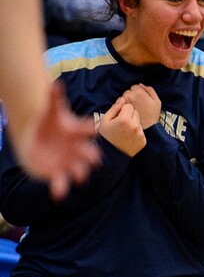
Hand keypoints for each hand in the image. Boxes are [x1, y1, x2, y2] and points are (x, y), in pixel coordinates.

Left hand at [12, 82, 99, 200]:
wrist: (37, 139)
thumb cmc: (48, 124)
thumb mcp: (50, 111)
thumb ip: (54, 99)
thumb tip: (55, 82)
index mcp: (78, 133)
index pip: (88, 130)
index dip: (91, 129)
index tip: (95, 129)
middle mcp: (78, 149)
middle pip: (89, 153)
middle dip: (92, 157)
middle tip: (94, 160)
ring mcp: (70, 162)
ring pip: (79, 170)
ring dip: (80, 174)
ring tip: (79, 178)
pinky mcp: (58, 173)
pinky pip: (61, 182)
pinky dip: (60, 188)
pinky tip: (57, 194)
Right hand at [97, 97, 145, 156]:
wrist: (111, 155)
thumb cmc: (106, 136)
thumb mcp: (105, 120)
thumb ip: (114, 108)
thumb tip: (123, 98)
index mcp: (124, 119)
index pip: (129, 106)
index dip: (123, 110)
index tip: (118, 116)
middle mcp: (134, 126)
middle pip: (135, 112)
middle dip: (129, 116)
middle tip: (121, 125)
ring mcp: (140, 134)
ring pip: (139, 122)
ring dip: (133, 124)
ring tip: (125, 131)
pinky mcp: (143, 140)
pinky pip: (141, 131)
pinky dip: (136, 132)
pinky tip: (129, 137)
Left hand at [121, 84, 160, 128]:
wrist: (147, 128)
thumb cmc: (152, 115)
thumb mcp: (157, 101)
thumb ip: (150, 90)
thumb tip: (141, 85)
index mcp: (139, 92)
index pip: (135, 86)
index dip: (139, 93)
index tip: (142, 100)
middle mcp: (129, 95)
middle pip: (128, 91)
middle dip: (132, 96)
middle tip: (138, 105)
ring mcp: (123, 102)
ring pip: (123, 97)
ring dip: (127, 101)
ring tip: (134, 109)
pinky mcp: (119, 109)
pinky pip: (120, 105)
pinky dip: (123, 107)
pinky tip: (129, 113)